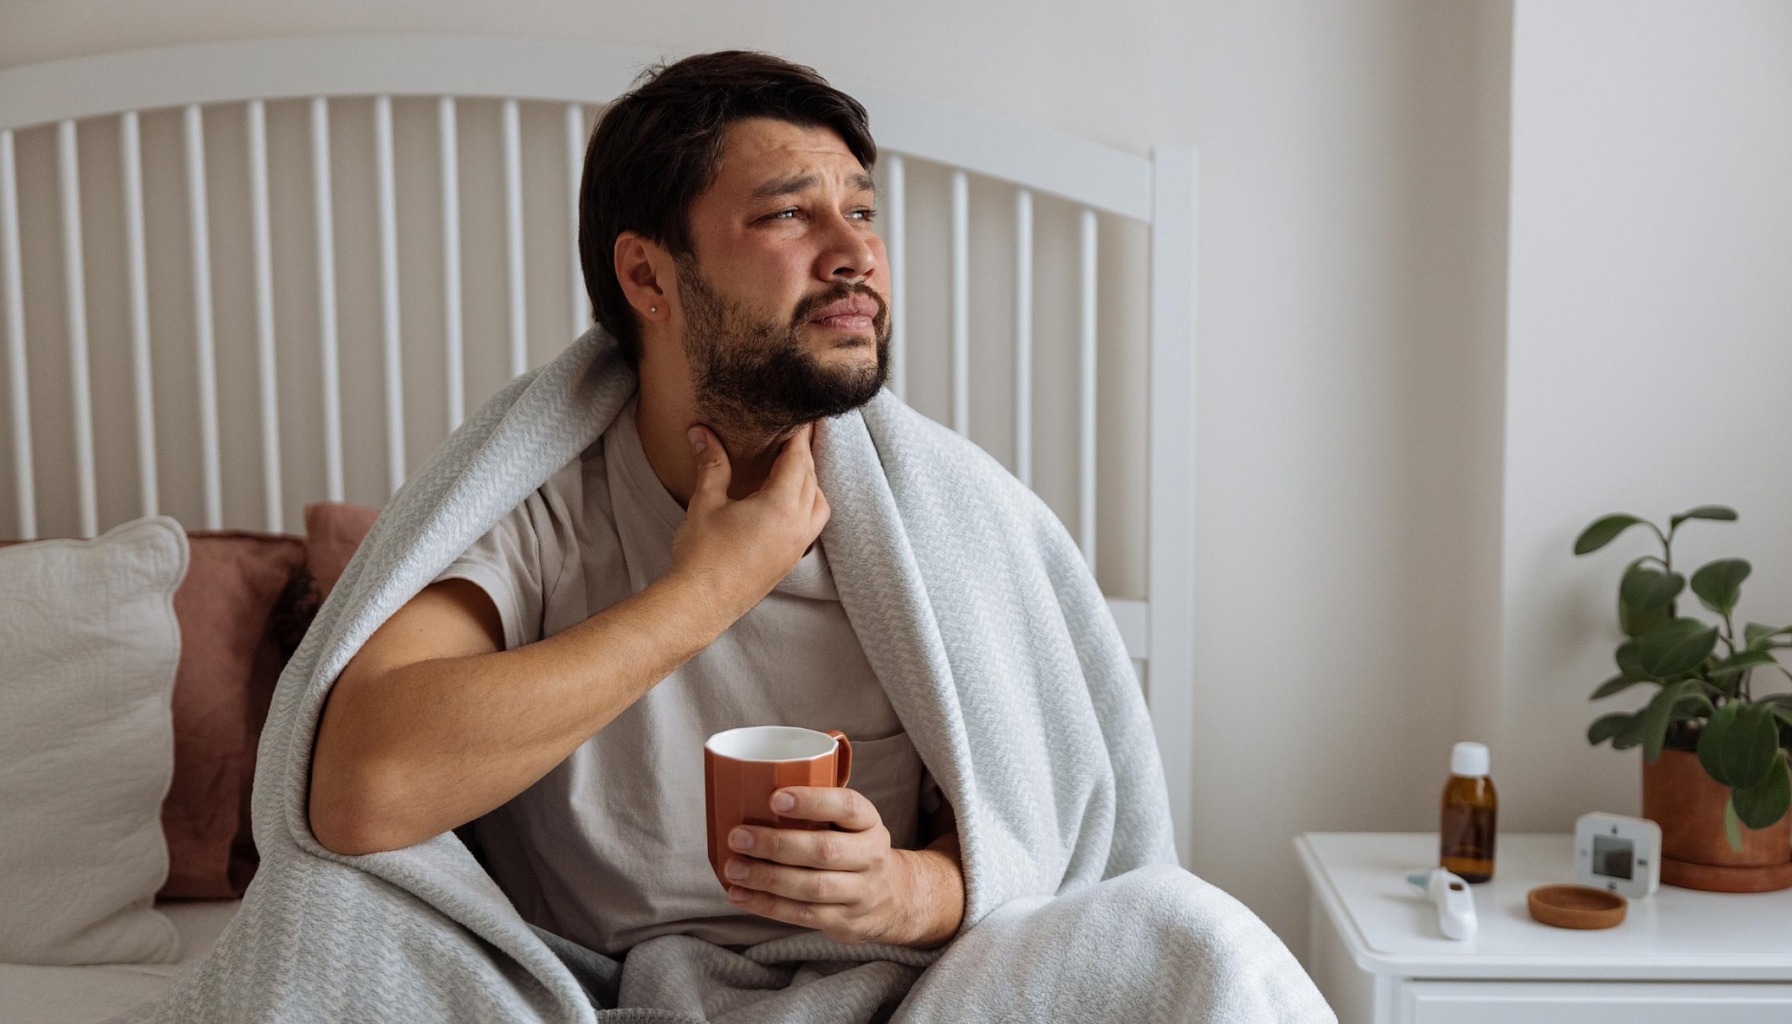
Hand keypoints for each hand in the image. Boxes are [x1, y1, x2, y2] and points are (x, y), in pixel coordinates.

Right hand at [668, 422, 828, 618]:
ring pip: (819, 504)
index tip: (802, 417)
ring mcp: (797, 547)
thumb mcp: (706, 502)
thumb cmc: (702, 553)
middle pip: (812, 479)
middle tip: (798, 434)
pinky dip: (807, 506)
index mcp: (782, 507)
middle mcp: (798, 526)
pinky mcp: (790, 561)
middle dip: (804, 454)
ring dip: (811, 482)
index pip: (798, 460)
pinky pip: (811, 525)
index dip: (799, 436)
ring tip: (793, 467)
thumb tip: (701, 432)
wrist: (701, 603)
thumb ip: (711, 464)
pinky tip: (788, 503)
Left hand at [721, 786, 929, 946]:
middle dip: (776, 844)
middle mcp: (871, 857)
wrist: (894, 898)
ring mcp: (860, 893)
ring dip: (767, 878)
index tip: (775, 798)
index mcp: (869, 823)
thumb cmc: (855, 850)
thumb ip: (819, 810)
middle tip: (739, 836)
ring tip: (734, 868)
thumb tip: (754, 794)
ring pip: (812, 887)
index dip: (812, 802)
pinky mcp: (844, 921)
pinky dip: (767, 905)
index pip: (847, 807)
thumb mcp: (851, 824)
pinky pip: (802, 915)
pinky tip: (741, 895)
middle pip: (824, 851)